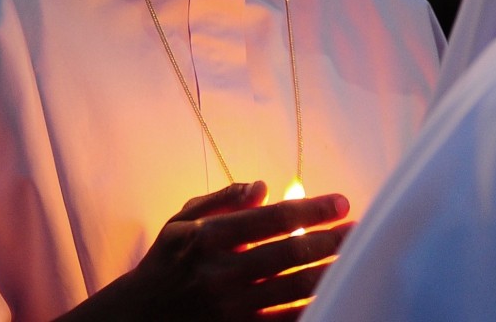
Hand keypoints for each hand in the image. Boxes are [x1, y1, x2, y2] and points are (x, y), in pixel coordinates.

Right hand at [71, 181, 352, 321]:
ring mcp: (231, 309)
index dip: (313, 209)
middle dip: (331, 240)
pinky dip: (311, 307)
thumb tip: (263, 186)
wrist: (137, 320)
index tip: (342, 203)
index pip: (273, 219)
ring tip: (355, 260)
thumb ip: (222, 200)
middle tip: (358, 231)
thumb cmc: (165, 265)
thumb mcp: (180, 223)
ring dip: (330, 272)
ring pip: (295, 289)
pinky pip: (285, 321)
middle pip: (291, 253)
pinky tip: (333, 294)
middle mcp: (221, 273)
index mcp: (208, 238)